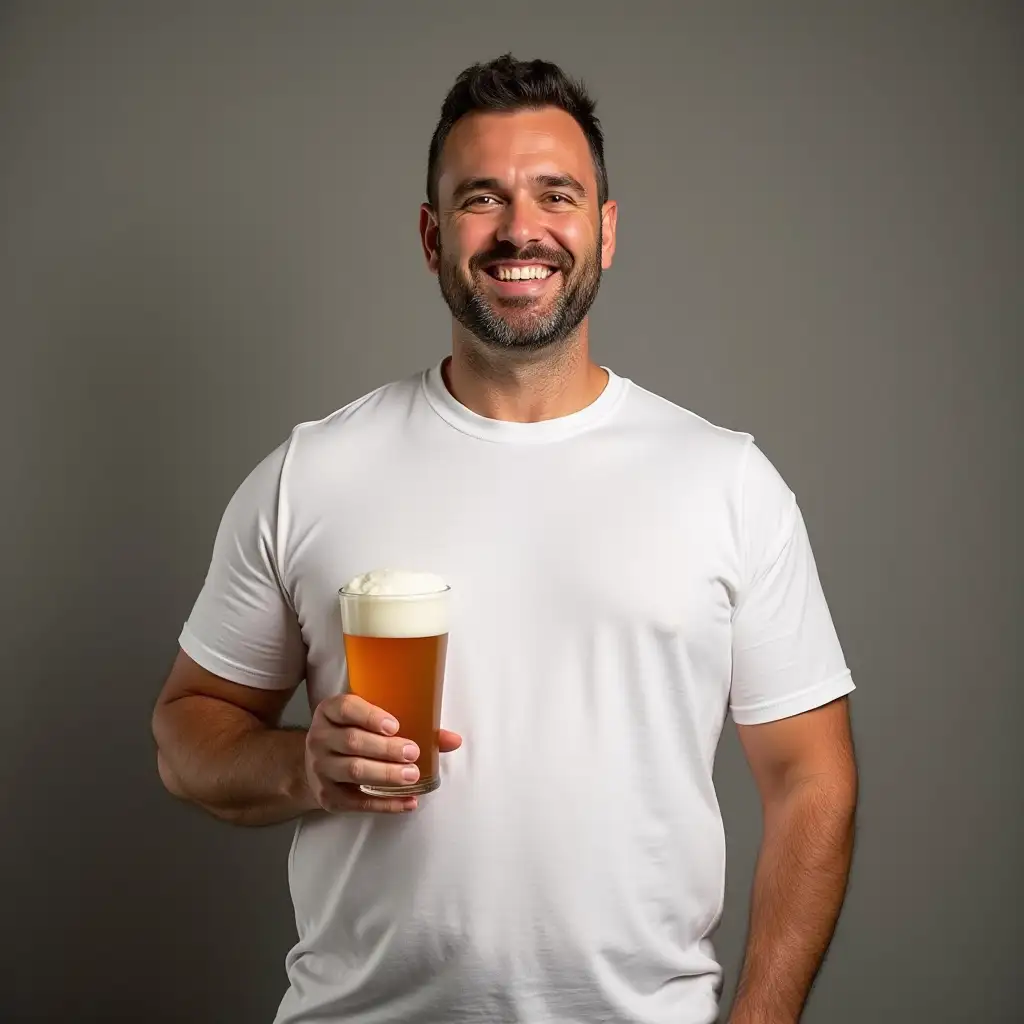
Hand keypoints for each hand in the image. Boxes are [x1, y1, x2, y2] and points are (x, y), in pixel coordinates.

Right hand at [305, 693, 461, 812]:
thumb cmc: (353, 735)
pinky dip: (385, 804)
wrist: (315, 766)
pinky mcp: (327, 797)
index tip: (394, 726)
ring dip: (385, 774)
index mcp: (330, 712)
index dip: (370, 716)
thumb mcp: (370, 722)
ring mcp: (321, 769)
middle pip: (353, 742)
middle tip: (413, 753)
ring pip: (353, 770)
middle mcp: (320, 738)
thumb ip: (411, 723)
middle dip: (385, 749)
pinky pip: (357, 802)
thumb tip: (454, 740)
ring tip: (412, 776)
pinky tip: (408, 801)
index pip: (346, 708)